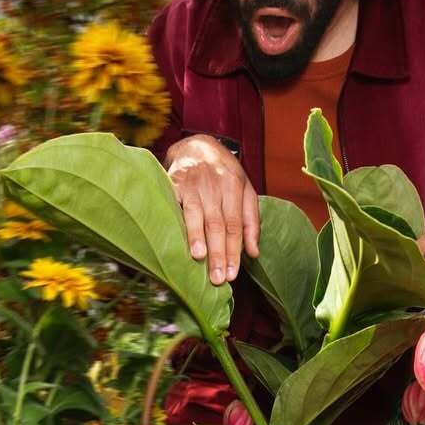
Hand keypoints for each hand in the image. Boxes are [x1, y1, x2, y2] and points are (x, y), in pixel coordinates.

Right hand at [166, 135, 259, 285]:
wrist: (195, 145)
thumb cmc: (223, 174)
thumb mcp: (245, 191)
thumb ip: (251, 221)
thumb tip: (253, 253)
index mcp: (234, 186)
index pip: (235, 224)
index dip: (234, 251)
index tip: (232, 274)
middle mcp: (214, 184)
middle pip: (217, 223)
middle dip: (218, 253)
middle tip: (217, 278)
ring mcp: (191, 183)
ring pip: (196, 214)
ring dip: (197, 237)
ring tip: (199, 258)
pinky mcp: (171, 183)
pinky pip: (174, 206)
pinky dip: (175, 222)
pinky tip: (175, 238)